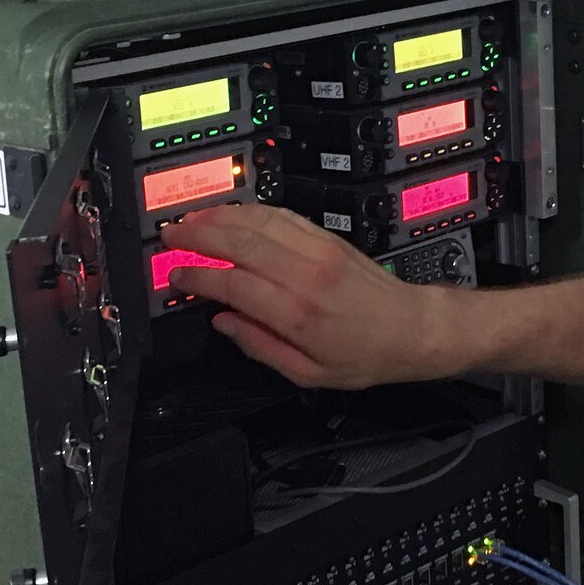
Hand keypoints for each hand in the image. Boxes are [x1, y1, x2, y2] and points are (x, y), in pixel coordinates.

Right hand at [159, 204, 454, 387]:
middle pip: (240, 242)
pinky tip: (231, 214)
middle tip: (170, 235)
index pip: (232, 283)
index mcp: (297, 313)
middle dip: (198, 235)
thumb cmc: (365, 355)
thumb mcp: (307, 373)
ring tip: (191, 219)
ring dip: (219, 216)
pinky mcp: (326, 238)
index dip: (198, 277)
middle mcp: (305, 274)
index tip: (176, 276)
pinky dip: (250, 211)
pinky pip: (281, 215)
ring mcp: (317, 250)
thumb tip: (223, 323)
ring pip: (258, 220)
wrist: (412, 328)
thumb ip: (259, 346)